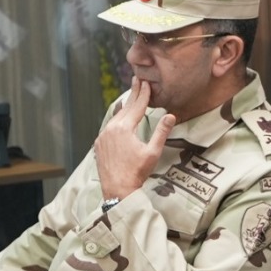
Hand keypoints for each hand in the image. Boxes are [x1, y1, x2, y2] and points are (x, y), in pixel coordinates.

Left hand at [94, 78, 175, 200]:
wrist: (117, 190)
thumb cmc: (137, 172)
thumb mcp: (153, 152)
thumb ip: (161, 132)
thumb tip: (171, 116)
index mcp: (124, 128)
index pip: (137, 107)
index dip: (143, 94)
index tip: (146, 83)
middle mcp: (111, 129)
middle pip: (125, 108)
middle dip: (133, 95)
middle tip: (137, 81)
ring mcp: (103, 137)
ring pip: (115, 117)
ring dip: (124, 107)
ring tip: (129, 97)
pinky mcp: (99, 144)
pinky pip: (108, 127)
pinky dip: (115, 119)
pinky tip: (118, 118)